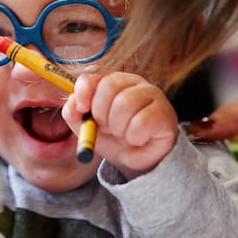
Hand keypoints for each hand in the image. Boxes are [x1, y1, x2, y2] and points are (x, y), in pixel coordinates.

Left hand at [64, 72, 178, 177]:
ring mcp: (152, 94)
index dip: (84, 93)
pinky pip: (140, 123)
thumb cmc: (113, 139)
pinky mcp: (165, 112)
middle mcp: (133, 82)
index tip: (83, 110)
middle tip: (108, 129)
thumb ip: (74, 114)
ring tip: (124, 135)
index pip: (92, 77)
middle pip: (108, 87)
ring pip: (124, 104)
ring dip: (118, 129)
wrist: (137, 160)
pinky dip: (134, 137)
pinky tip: (138, 139)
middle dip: (101, 115)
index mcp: (111, 82)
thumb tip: (73, 104)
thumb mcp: (88, 129)